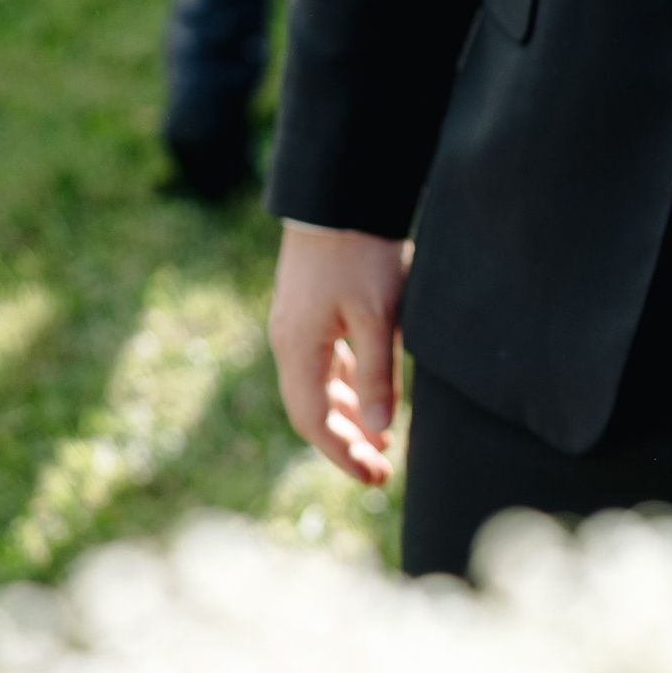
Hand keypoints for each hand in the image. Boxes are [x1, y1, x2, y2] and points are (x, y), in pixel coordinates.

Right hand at [269, 224, 408, 485]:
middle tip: (381, 472)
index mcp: (298, 350)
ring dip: (349, 417)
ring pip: (319, 387)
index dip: (343, 454)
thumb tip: (382, 430)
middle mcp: (289, 343)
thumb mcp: (378, 316)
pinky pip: (325, 364)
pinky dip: (347, 386)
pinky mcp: (310, 311)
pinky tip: (370, 396)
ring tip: (381, 443)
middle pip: (312, 410)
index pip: (313, 421)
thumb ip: (379, 373)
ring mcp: (297, 327)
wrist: (338, 195)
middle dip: (346, 444)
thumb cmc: (360, 253)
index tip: (374, 477)